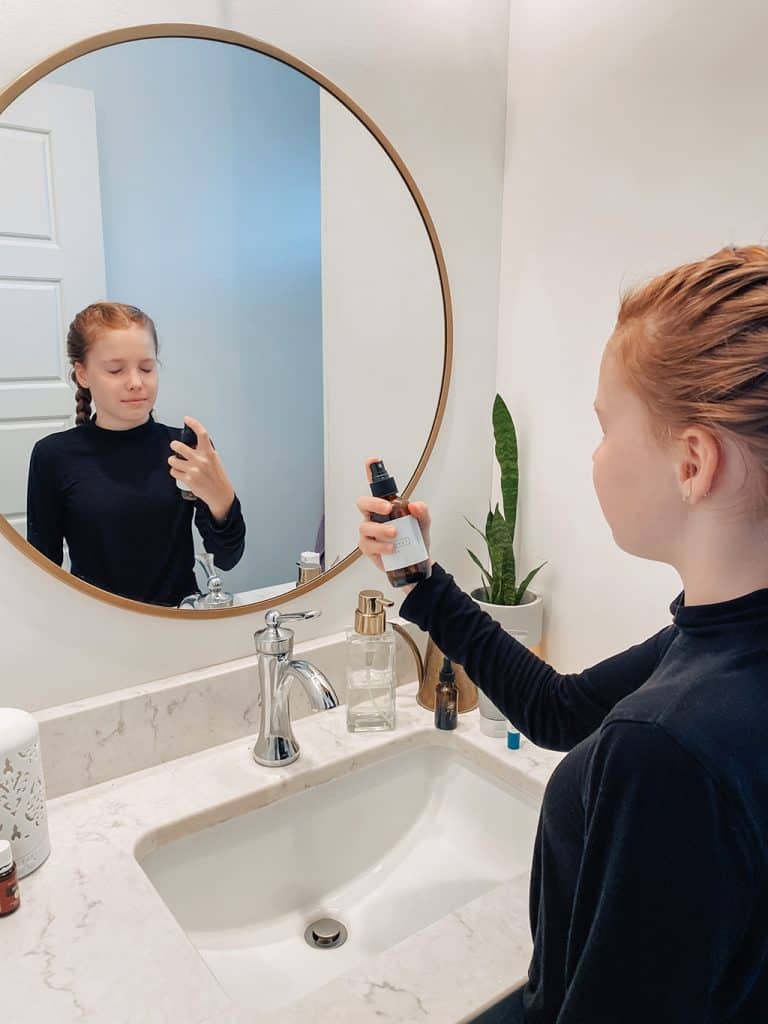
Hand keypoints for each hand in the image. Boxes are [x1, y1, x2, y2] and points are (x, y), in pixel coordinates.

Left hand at [168, 416, 234, 521]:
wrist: (220, 494)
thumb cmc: (217, 477)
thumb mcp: (215, 460)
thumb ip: (205, 451)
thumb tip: (192, 444)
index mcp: (209, 453)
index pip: (202, 434)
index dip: (194, 424)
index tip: (187, 419)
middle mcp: (201, 460)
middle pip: (179, 446)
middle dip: (174, 445)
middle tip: (175, 447)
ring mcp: (194, 470)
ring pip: (173, 459)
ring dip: (173, 461)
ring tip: (179, 464)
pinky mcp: (188, 479)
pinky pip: (173, 471)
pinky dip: (175, 472)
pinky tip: (181, 474)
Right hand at [357, 456, 431, 575]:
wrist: (417, 562)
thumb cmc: (416, 539)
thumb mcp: (424, 523)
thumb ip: (422, 512)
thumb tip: (415, 505)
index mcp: (386, 506)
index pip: (377, 487)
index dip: (372, 472)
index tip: (372, 461)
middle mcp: (374, 517)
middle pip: (363, 503)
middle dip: (374, 503)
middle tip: (387, 508)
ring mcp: (369, 533)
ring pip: (366, 526)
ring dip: (380, 529)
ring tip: (395, 534)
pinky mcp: (369, 548)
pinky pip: (368, 545)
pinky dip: (380, 546)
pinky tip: (391, 548)